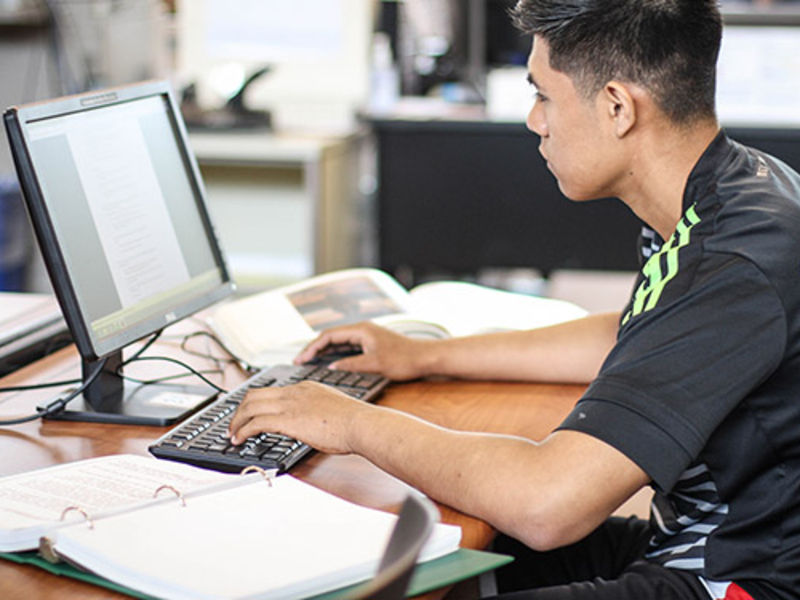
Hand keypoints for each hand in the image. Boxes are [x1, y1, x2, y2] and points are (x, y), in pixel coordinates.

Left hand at [228, 381, 370, 452]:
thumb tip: (312, 424)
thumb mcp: (331, 409)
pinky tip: (239, 440)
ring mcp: (290, 404)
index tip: (249, 413)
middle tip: (234, 424)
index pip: (272, 391)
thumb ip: (317, 412)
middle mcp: (295, 392)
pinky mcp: (288, 420)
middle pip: (255, 395)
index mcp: (305, 388)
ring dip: (237, 421)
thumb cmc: (354, 422)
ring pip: (251, 406)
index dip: (256, 403)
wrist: (360, 424)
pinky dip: (243, 431)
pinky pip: (256, 423)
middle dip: (240, 410)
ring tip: (232, 434)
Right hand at [294, 322, 433, 380]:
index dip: (312, 347)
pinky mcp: (372, 344)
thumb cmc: (405, 359)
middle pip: (331, 337)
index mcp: (361, 330)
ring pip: (339, 342)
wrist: (426, 358)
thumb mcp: (375, 364)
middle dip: (314, 348)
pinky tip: (329, 363)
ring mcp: (367, 336)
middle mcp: (363, 330)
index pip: (328, 336)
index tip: (301, 359)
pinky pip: (347, 346)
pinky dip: (335, 354)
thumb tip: (331, 368)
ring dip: (323, 351)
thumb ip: (351, 365)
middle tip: (299, 362)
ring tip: (309, 363)